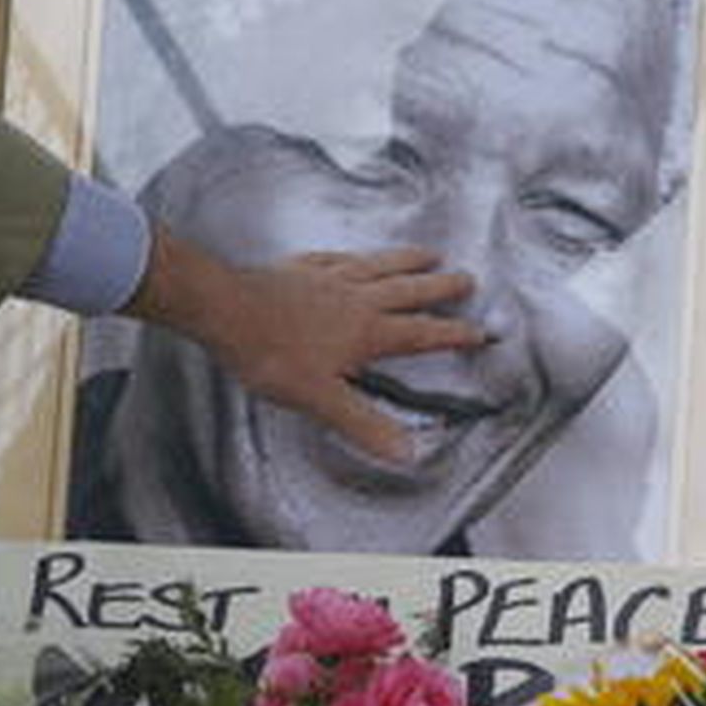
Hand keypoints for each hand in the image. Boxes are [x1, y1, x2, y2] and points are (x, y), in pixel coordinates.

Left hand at [123, 227, 486, 462]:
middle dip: (440, 287)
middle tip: (467, 279)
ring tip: (427, 254)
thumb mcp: (321, 399)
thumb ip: (364, 424)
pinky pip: (335, 257)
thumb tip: (405, 451)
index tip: (479, 332)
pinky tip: (351, 255)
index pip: (420, 333)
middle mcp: (354, 298)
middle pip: (408, 290)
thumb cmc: (270, 353)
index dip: (452, 334)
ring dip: (405, 260)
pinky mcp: (299, 269)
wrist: (225, 311)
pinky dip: (352, 255)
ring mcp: (327, 279)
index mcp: (366, 331)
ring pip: (377, 265)